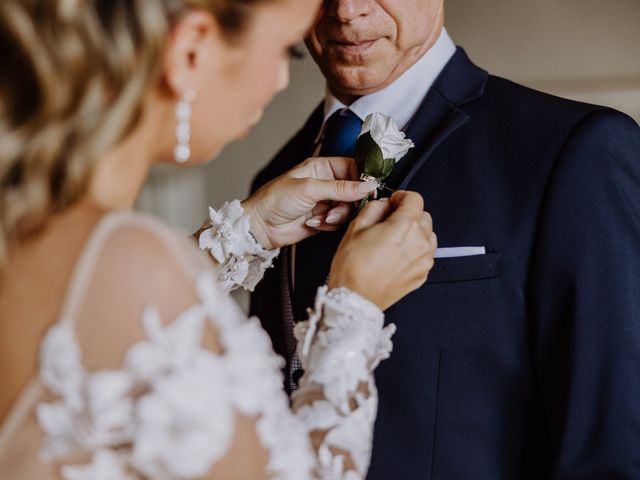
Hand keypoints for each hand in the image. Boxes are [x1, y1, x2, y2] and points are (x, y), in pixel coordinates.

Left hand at [241, 157, 376, 249]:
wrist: (260, 226)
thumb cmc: (276, 199)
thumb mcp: (310, 188)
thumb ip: (340, 187)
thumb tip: (367, 185)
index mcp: (321, 168)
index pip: (352, 167)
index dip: (362, 178)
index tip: (368, 190)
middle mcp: (325, 183)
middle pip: (353, 190)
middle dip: (349, 201)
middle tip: (341, 208)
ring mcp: (324, 201)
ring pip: (348, 207)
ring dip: (338, 215)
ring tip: (323, 217)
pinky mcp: (323, 218)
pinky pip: (339, 221)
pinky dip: (330, 224)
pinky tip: (315, 223)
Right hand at [328, 191, 437, 310]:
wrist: (356, 297)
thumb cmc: (353, 266)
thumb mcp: (356, 227)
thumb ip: (374, 208)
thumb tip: (384, 204)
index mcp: (406, 225)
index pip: (415, 199)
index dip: (402, 197)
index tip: (393, 202)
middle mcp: (420, 241)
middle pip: (423, 216)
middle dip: (408, 215)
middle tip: (389, 222)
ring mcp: (424, 260)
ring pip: (427, 235)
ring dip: (414, 232)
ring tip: (393, 241)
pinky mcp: (423, 274)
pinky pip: (424, 254)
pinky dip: (414, 250)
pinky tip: (395, 256)